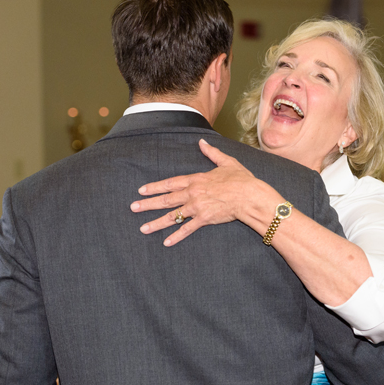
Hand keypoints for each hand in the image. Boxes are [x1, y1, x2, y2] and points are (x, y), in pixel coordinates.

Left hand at [131, 139, 271, 245]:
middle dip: (148, 204)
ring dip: (156, 223)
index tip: (141, 191)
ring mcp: (197, 207)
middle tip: (133, 208)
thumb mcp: (226, 162)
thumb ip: (212, 153)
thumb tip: (202, 143)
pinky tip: (166, 242)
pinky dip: (176, 236)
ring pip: (173, 216)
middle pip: (166, 199)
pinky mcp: (204, 219)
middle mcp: (193, 193)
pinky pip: (187, 229)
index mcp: (196, 179)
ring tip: (143, 228)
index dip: (154, 187)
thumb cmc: (241, 179)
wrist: (250, 196)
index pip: (170, 183)